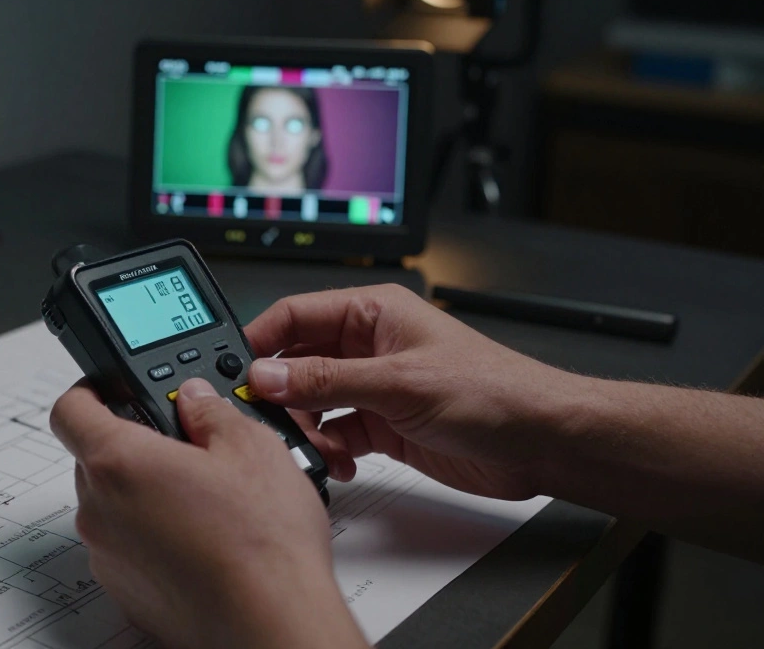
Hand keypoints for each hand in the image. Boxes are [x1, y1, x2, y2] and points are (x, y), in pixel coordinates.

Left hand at [50, 378, 366, 648]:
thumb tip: (196, 399)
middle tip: (184, 445)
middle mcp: (99, 510)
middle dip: (133, 445)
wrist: (269, 624)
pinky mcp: (123, 590)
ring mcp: (106, 555)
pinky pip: (125, 545)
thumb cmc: (260, 544)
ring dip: (143, 493)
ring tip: (204, 498)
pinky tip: (201, 538)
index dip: (90, 391)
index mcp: (119, 462)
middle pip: (93, 458)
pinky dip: (151, 535)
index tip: (112, 388)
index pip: (70, 409)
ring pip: (111, 504)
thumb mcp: (253, 447)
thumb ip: (211, 411)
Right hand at [244, 284, 569, 500]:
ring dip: (305, 429)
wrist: (541, 443)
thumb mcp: (399, 382)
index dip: (261, 341)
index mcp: (372, 313)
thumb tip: (267, 374)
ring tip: (314, 449)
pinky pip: (334, 434)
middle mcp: (368, 347)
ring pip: (312, 403)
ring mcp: (374, 387)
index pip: (295, 315)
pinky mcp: (383, 425)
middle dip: (280, 394)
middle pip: (296, 363)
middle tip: (267, 421)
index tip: (235, 372)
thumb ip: (327, 380)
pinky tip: (338, 464)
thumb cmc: (494, 391)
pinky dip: (328, 452)